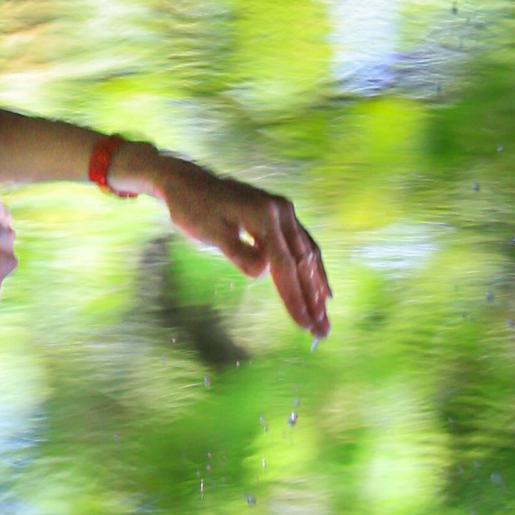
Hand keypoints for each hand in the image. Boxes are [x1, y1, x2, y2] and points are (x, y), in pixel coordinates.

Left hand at [152, 153, 330, 335]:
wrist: (189, 183)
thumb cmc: (194, 208)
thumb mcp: (210, 231)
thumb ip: (236, 251)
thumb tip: (261, 273)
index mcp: (265, 215)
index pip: (284, 264)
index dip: (294, 296)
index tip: (303, 324)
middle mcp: (282, 211)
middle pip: (303, 261)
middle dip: (313, 298)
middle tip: (322, 331)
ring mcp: (284, 212)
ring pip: (308, 255)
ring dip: (317, 287)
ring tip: (324, 318)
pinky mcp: (281, 217)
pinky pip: (303, 247)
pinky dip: (312, 270)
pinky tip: (321, 289)